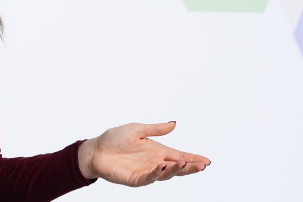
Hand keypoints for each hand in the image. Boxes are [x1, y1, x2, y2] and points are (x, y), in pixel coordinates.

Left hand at [78, 122, 209, 186]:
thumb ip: (156, 129)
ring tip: (184, 164)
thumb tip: (174, 124)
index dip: (193, 158)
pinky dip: (158, 173)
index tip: (207, 160)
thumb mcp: (138, 129)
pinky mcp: (135, 179)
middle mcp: (154, 162)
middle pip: (177, 168)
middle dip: (191, 167)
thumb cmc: (114, 139)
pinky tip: (163, 167)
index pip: (179, 155)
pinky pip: (149, 178)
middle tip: (202, 165)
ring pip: (166, 174)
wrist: (96, 150)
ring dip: (176, 170)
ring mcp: (146, 172)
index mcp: (157, 151)